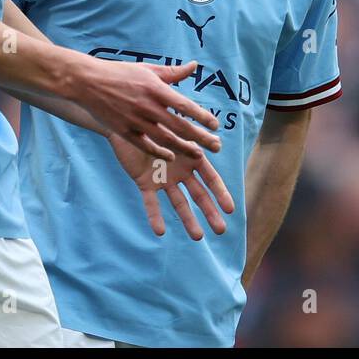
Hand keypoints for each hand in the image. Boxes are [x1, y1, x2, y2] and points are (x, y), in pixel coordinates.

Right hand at [69, 58, 221, 161]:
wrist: (87, 82)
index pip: (185, 106)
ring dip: (184, 148)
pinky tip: (171, 156)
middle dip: (200, 137)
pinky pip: (145, 145)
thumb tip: (194, 66)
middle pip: (180, 126)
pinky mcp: (124, 131)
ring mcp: (135, 120)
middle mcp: (148, 106)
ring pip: (165, 139)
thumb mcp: (147, 69)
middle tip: (216, 146)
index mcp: (155, 89)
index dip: (202, 117)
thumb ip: (172, 72)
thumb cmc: (119, 73)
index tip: (216, 125)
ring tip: (199, 154)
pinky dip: (159, 152)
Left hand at [108, 132, 235, 239]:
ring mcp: (164, 179)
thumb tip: (217, 142)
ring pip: (179, 202)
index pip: (211, 179)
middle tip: (221, 230)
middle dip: (210, 212)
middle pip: (199, 195)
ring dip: (188, 220)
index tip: (230, 210)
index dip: (221, 194)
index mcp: (192, 157)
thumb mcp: (176, 127)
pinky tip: (159, 231)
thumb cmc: (155, 120)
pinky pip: (151, 202)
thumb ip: (194, 136)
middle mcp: (180, 171)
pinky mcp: (146, 183)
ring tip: (198, 237)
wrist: (127, 121)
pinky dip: (154, 216)